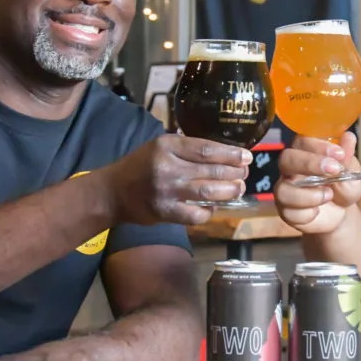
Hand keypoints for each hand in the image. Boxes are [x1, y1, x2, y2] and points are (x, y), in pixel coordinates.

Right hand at [106, 134, 251, 225]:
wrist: (113, 192)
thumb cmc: (141, 166)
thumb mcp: (160, 147)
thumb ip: (186, 148)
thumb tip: (224, 152)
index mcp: (168, 146)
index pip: (207, 149)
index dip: (230, 153)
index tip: (246, 155)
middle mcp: (168, 167)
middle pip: (211, 170)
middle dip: (235, 172)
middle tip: (246, 172)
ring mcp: (167, 191)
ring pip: (208, 191)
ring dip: (229, 191)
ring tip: (239, 188)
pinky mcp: (165, 212)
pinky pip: (196, 214)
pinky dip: (209, 211)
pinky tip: (214, 207)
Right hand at [274, 132, 360, 233]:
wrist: (343, 213)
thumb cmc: (343, 185)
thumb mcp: (352, 173)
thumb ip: (347, 158)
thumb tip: (349, 137)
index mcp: (305, 151)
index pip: (303, 140)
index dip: (319, 145)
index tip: (339, 153)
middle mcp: (291, 168)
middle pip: (287, 159)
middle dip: (309, 163)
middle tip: (334, 169)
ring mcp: (286, 190)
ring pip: (283, 190)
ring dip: (309, 194)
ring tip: (329, 195)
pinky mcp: (286, 212)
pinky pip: (290, 213)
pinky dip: (308, 213)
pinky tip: (318, 211)